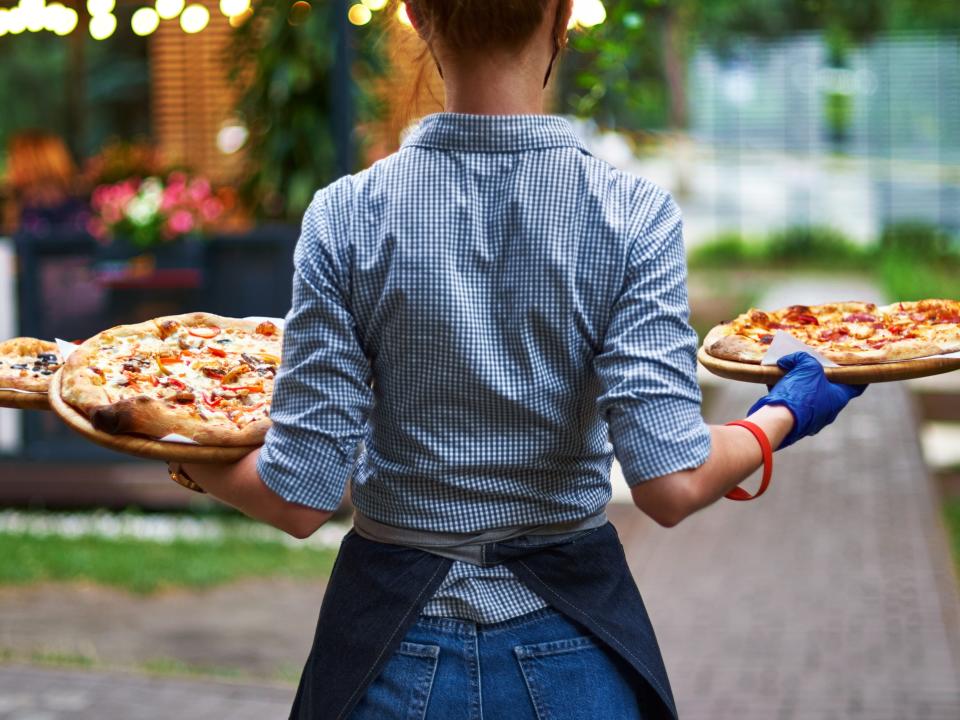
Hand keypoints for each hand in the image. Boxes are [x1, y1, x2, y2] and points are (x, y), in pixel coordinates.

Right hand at [748, 352, 866, 448]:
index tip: (858, 366)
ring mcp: (811, 419)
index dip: (858, 374)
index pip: (856, 385)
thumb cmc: (801, 393)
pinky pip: (793, 403)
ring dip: (799, 384)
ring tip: (787, 371)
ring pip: (808, 396)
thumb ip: (802, 358)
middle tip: (813, 364)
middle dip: (820, 376)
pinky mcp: (794, 422)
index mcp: (838, 398)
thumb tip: (789, 360)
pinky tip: (774, 383)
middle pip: (828, 389)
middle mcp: (828, 411)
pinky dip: (786, 393)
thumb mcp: (807, 367)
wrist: (778, 421)